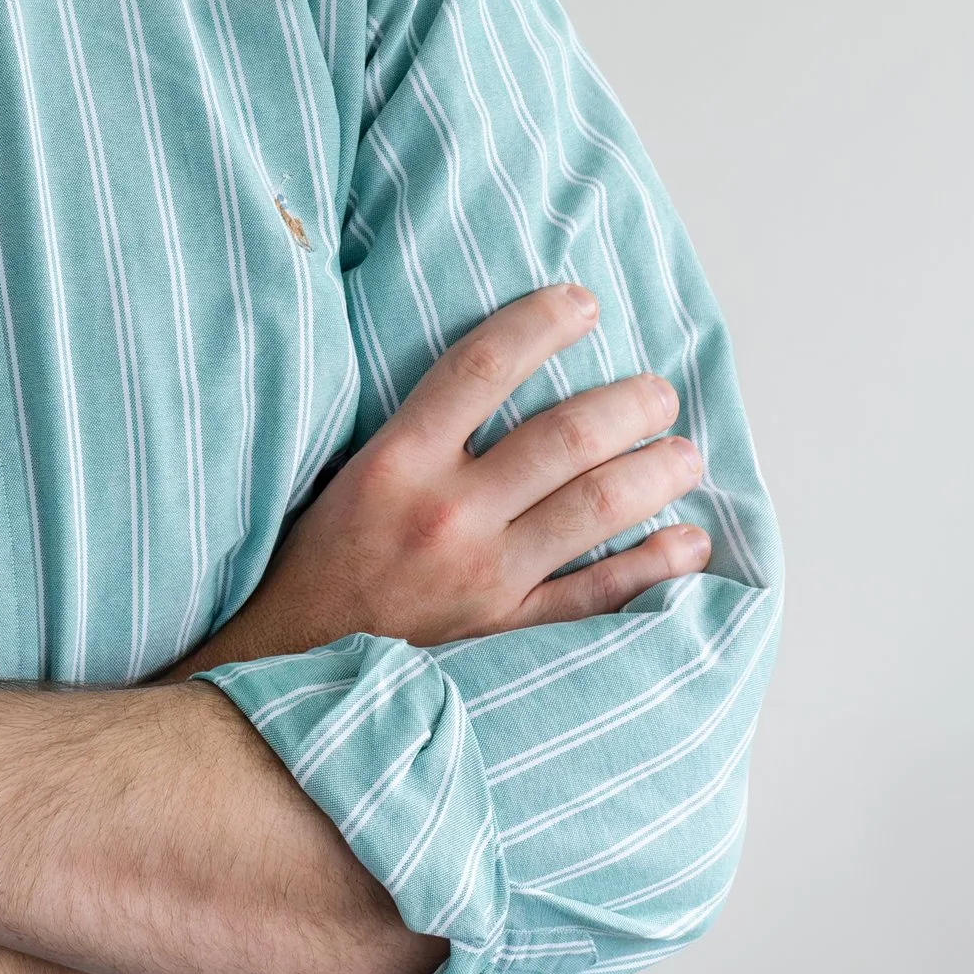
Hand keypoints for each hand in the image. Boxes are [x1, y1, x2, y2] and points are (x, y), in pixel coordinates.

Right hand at [180, 283, 710, 670]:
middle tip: (659, 391)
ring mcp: (482, 578)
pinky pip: (598, 596)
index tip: (583, 303)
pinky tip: (689, 543)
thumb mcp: (341, 477)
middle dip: (629, 404)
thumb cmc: (314, 564)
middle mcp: (445, 514)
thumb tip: (485, 374)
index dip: (539, 324)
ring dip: (655, 474)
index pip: (480, 367)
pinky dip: (653, 566)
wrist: (284, 670)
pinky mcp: (505, 634)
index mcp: (394, 463)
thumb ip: (411, 432)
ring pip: (594, 510)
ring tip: (685, 453)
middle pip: (563, 438)